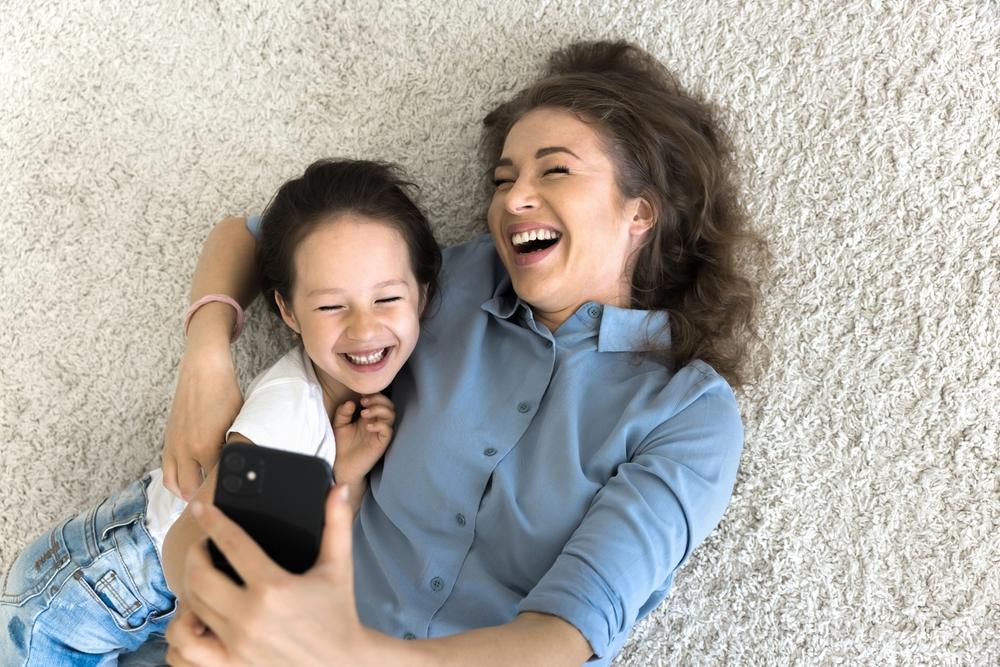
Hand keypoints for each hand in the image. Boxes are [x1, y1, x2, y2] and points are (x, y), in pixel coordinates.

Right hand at [163, 346, 242, 499]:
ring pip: (171, 483)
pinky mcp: (168, 438)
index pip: (213, 482)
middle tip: (216, 501)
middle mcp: (185, 450)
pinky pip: (166, 468)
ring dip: (183, 492)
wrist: (203, 370)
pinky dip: (174, 478)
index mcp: (205, 447)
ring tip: (199, 494)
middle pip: (188, 489)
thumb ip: (235, 446)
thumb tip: (240, 464)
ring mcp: (173, 445)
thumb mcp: (237, 422)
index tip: (231, 498)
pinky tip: (188, 478)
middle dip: (201, 497)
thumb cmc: (224, 393)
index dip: (223, 490)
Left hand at [165, 486, 381, 666]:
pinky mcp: (231, 665)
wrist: (342, 663)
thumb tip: (339, 489)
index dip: (213, 521)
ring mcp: (237, 643)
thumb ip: (337, 524)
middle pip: (200, 575)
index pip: (232, 544)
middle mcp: (251, 615)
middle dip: (195, 553)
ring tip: (199, 577)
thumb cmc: (338, 613)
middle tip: (203, 544)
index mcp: (275, 587)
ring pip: (191, 608)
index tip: (201, 508)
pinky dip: (181, 633)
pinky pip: (186, 650)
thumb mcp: (339, 566)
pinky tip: (193, 619)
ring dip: (189, 587)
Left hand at [331, 393, 394, 486]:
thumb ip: (343, 413)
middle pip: (388, 405)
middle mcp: (377, 423)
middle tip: (364, 401)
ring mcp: (380, 433)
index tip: (361, 393)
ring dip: (379, 409)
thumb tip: (351, 402)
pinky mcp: (381, 443)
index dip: (374, 393)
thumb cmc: (341, 446)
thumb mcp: (339, 425)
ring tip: (364, 412)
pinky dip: (380, 425)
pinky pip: (388, 431)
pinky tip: (367, 426)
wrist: (342, 466)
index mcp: (368, 417)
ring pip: (391, 415)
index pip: (379, 400)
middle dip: (378, 399)